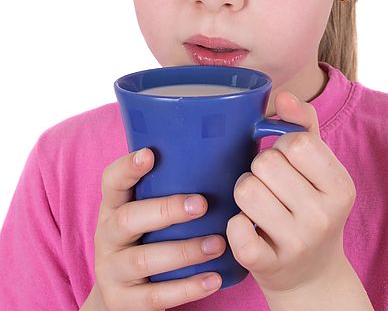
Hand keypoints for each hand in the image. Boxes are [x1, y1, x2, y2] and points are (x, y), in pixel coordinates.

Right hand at [88, 148, 226, 310]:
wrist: (118, 299)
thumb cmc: (145, 241)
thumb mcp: (143, 213)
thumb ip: (166, 190)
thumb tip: (216, 155)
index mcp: (113, 208)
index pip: (111, 182)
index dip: (127, 167)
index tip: (150, 154)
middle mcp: (108, 237)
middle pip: (128, 219)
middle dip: (166, 210)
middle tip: (201, 204)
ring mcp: (112, 272)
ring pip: (144, 260)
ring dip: (185, 251)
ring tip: (218, 244)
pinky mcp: (124, 303)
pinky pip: (157, 297)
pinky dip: (188, 288)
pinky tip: (214, 279)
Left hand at [226, 91, 356, 297]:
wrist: (312, 275)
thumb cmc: (312, 206)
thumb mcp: (319, 167)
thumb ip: (304, 124)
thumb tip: (283, 95)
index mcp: (340, 187)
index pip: (296, 143)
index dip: (282, 146)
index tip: (287, 163)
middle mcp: (324, 216)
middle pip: (266, 163)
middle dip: (260, 169)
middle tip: (271, 186)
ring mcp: (297, 244)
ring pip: (246, 189)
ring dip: (245, 192)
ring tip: (259, 205)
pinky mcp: (268, 266)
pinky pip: (235, 228)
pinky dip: (235, 224)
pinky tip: (249, 228)